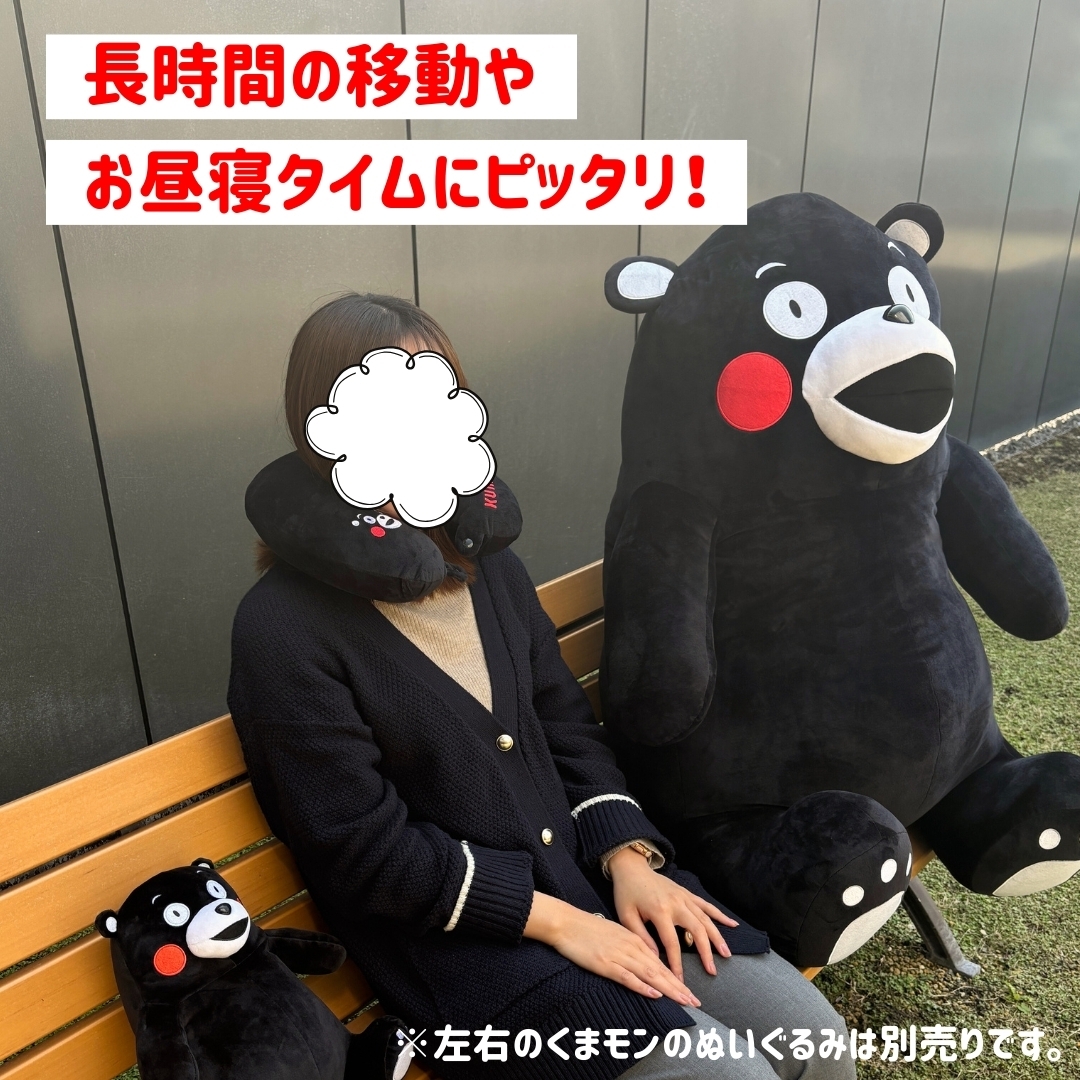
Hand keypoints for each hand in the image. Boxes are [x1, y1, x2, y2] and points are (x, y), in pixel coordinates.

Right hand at [523, 891, 700, 1006]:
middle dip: (679, 988)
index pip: (660, 963)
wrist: (567, 922)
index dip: (677, 979)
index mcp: (634, 940)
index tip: (690, 993)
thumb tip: (647, 961)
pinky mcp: (605, 963)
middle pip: (659, 970)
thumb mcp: (615, 935)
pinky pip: (627, 977)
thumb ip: (631, 948)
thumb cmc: (588, 930)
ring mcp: (618, 955)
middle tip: (696, 1002)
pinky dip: (642, 986)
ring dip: (669, 989)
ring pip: (649, 974)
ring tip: (684, 1000)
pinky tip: (654, 994)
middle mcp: (631, 947)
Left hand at [607, 845, 738, 980]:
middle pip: (697, 931)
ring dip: (717, 937)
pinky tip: (732, 925)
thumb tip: (655, 958)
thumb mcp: (626, 915)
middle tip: (712, 971)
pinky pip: (706, 905)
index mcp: (660, 911)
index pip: (672, 943)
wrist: (631, 867)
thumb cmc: (626, 893)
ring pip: (706, 919)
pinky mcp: (687, 893)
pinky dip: (720, 915)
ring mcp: (684, 897)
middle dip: (706, 952)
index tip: (680, 981)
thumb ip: (641, 936)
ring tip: (726, 954)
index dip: (677, 964)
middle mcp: (676, 904)